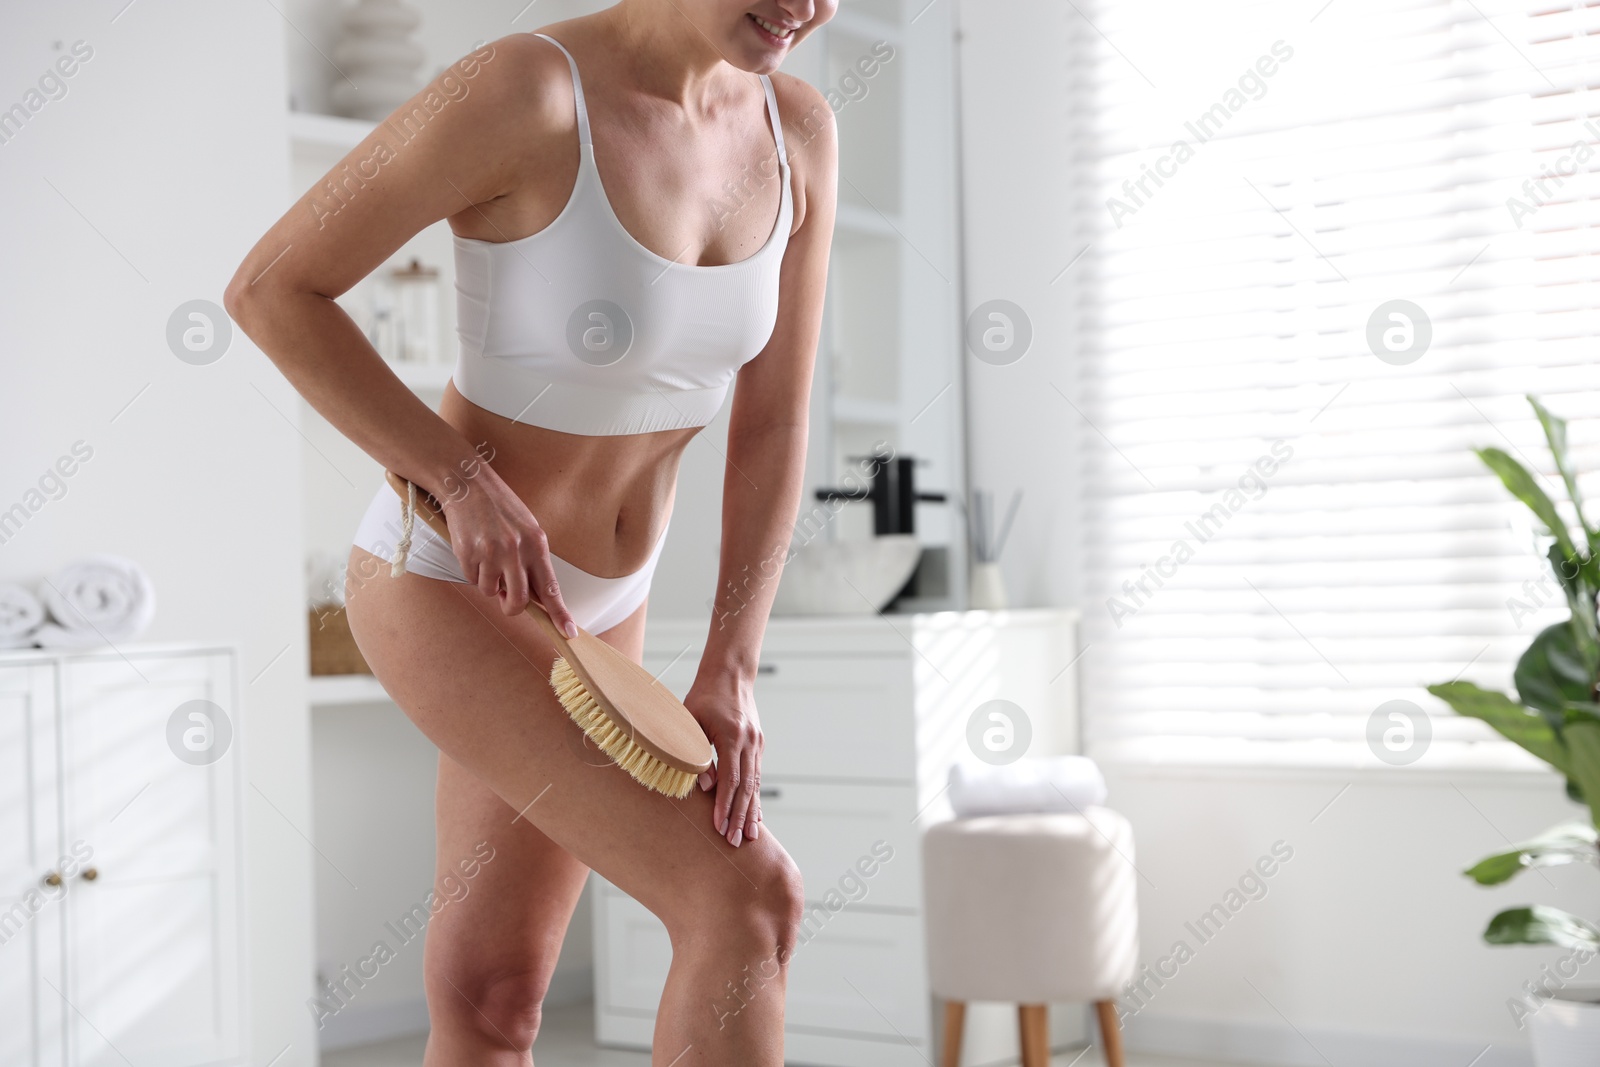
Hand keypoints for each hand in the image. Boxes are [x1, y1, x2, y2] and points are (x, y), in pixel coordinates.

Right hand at [435, 465, 578, 635]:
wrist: (468, 483)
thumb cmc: (499, 508)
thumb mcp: (526, 529)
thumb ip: (532, 561)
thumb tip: (535, 596)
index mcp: (536, 544)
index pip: (550, 587)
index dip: (559, 613)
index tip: (568, 632)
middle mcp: (516, 551)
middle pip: (518, 601)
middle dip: (511, 607)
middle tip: (504, 598)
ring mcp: (491, 553)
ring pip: (490, 591)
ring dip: (488, 582)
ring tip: (486, 556)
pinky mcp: (468, 554)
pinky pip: (471, 579)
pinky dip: (472, 571)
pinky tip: (473, 549)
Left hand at [684, 670, 762, 846]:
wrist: (730, 674)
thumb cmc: (704, 695)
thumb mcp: (691, 720)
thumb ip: (695, 752)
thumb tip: (702, 786)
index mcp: (733, 736)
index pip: (730, 779)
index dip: (724, 805)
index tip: (718, 826)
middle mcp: (749, 742)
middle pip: (746, 787)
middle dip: (739, 816)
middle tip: (734, 841)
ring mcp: (757, 744)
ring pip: (755, 784)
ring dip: (751, 811)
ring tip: (749, 836)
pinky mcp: (757, 745)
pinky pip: (757, 776)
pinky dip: (755, 797)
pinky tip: (756, 815)